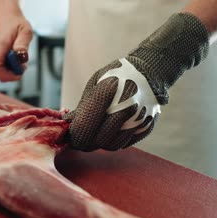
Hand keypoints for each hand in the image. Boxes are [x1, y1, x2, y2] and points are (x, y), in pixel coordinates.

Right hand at [0, 12, 32, 81]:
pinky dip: (8, 67)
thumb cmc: (16, 23)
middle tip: (22, 66)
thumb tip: (20, 55)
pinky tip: (15, 59)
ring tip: (20, 60)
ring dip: (10, 70)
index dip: (7, 75)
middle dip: (11, 73)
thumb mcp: (25, 31)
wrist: (7, 16)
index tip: (19, 72)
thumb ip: (23, 43)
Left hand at [65, 13, 209, 150]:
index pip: (85, 126)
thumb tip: (67, 123)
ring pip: (112, 145)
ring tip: (96, 134)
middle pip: (98, 140)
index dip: (75, 135)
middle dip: (86, 142)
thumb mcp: (95, 83)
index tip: (71, 136)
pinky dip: (116, 140)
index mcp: (108, 91)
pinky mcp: (147, 126)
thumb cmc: (116, 76)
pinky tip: (112, 130)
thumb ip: (83, 106)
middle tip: (80, 139)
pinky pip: (126, 143)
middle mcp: (126, 107)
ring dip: (101, 143)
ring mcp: (138, 118)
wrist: (149, 72)